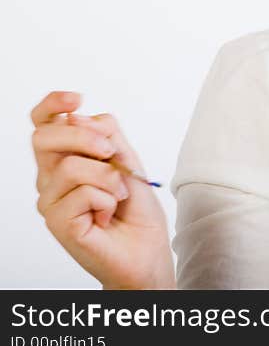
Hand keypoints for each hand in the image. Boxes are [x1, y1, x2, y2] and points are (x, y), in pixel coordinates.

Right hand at [31, 91, 175, 288]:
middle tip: (111, 154)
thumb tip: (79, 118)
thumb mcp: (127, 161)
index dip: (53, 105)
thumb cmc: (135, 208)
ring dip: (109, 178)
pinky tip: (107, 215)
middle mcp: (50, 177)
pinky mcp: (56, 222)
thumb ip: (106, 135)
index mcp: (65, 158)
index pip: (44, 124)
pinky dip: (107, 200)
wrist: (146, 247)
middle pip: (46, 137)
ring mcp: (50, 200)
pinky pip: (83, 193)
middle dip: (86, 138)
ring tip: (117, 197)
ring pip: (71, 166)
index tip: (76, 98)